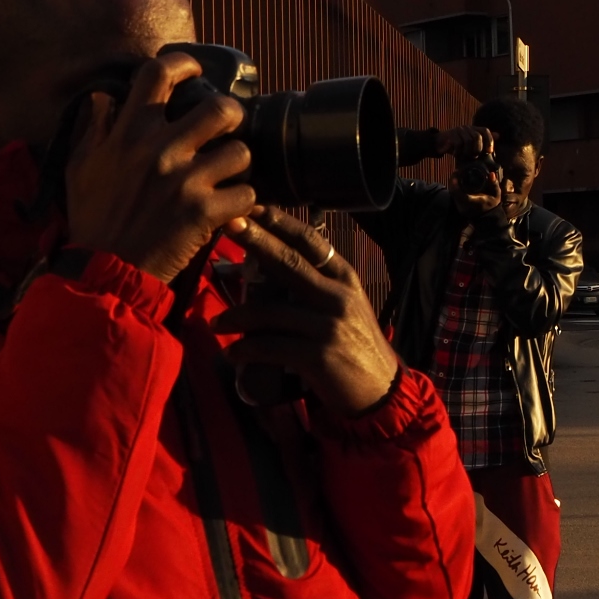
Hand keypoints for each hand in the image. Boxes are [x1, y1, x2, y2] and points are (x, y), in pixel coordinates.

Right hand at [65, 53, 256, 282]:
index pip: (158, 75)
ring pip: (241, 151)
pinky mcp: (205, 212)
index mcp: (129, 133)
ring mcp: (186, 180)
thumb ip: (94, 128)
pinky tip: (230, 208)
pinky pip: (247, 194)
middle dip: (231, 115)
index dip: (183, 64)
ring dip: (239, 165)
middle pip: (220, 108)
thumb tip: (102, 96)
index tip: (195, 70)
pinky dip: (243, 203)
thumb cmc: (94, 219)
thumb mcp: (81, 167)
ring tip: (227, 176)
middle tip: (228, 128)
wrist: (106, 271)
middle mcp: (160, 149)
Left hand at [211, 208, 398, 416]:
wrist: (382, 390)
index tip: (255, 208)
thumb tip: (279, 265)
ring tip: (217, 323)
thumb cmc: (357, 346)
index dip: (282, 223)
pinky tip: (232, 353)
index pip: (311, 242)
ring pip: (270, 311)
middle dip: (257, 241)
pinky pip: (269, 347)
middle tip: (229, 225)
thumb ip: (319, 286)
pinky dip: (246, 349)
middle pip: (289, 262)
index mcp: (345, 278)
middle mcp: (338, 296)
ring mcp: (328, 325)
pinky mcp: (317, 356)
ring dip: (236, 316)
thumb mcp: (346, 306)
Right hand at [436, 126, 495, 160]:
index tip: (489, 151)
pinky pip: (458, 143)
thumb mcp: (472, 144)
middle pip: (477, 136)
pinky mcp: (451, 134)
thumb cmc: (459, 145)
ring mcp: (459, 130)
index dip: (489, 140)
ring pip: (468, 140)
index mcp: (474, 129)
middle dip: (478, 149)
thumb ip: (484, 140)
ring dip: (467, 151)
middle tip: (474, 157)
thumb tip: (499, 135)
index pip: (485, 131)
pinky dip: (459, 151)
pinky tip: (457, 155)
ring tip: (465, 156)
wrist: (441, 142)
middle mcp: (467, 128)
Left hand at [449, 168, 501, 217]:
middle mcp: (463, 205)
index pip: (457, 191)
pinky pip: (454, 196)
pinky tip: (458, 183)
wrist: (489, 219)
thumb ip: (494, 184)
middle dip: (453, 180)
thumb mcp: (496, 195)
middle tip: (457, 171)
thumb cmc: (492, 206)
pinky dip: (455, 189)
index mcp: (470, 201)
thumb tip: (492, 174)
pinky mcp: (459, 207)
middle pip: (452, 191)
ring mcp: (460, 207)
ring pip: (452, 193)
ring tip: (457, 175)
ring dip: (453, 184)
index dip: (454, 181)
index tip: (457, 172)